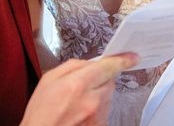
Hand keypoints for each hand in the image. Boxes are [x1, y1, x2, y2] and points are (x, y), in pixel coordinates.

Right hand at [21, 53, 137, 125]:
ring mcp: (98, 116)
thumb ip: (72, 66)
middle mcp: (92, 101)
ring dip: (98, 94)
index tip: (132, 57)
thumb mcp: (49, 79)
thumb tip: (89, 62)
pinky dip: (96, 108)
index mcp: (78, 84)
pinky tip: (80, 112)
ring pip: (108, 96)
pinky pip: (104, 110)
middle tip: (84, 84)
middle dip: (101, 78)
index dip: (122, 60)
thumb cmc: (41, 112)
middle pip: (110, 80)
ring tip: (77, 102)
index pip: (108, 67)